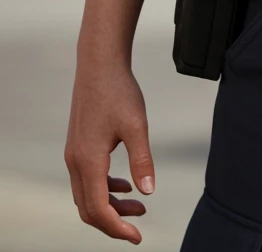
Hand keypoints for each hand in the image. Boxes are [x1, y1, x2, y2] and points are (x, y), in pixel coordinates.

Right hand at [65, 61, 154, 242]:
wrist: (100, 64)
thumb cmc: (118, 91)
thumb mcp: (137, 125)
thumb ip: (142, 160)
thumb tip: (148, 191)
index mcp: (88, 161)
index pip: (98, 209)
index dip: (117, 228)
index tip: (137, 236)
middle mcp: (75, 161)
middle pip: (88, 208)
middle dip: (113, 222)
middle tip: (138, 226)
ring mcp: (74, 153)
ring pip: (87, 194)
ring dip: (110, 206)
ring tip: (138, 206)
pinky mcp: (79, 145)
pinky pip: (88, 179)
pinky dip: (105, 189)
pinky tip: (125, 186)